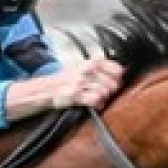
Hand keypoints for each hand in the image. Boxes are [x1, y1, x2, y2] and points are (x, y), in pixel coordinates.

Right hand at [4, 56, 124, 121]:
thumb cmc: (65, 80)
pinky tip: (94, 105)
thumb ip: (102, 69)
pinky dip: (97, 104)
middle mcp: (87, 69)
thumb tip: (122, 73)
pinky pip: (95, 100)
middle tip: (103, 94)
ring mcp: (81, 81)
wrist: (44, 89)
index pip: (117, 69)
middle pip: (114, 83)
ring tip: (96, 100)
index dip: (118, 79)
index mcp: (91, 61)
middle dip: (111, 92)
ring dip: (103, 99)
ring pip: (106, 92)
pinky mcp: (75, 94)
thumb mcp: (83, 68)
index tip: (114, 83)